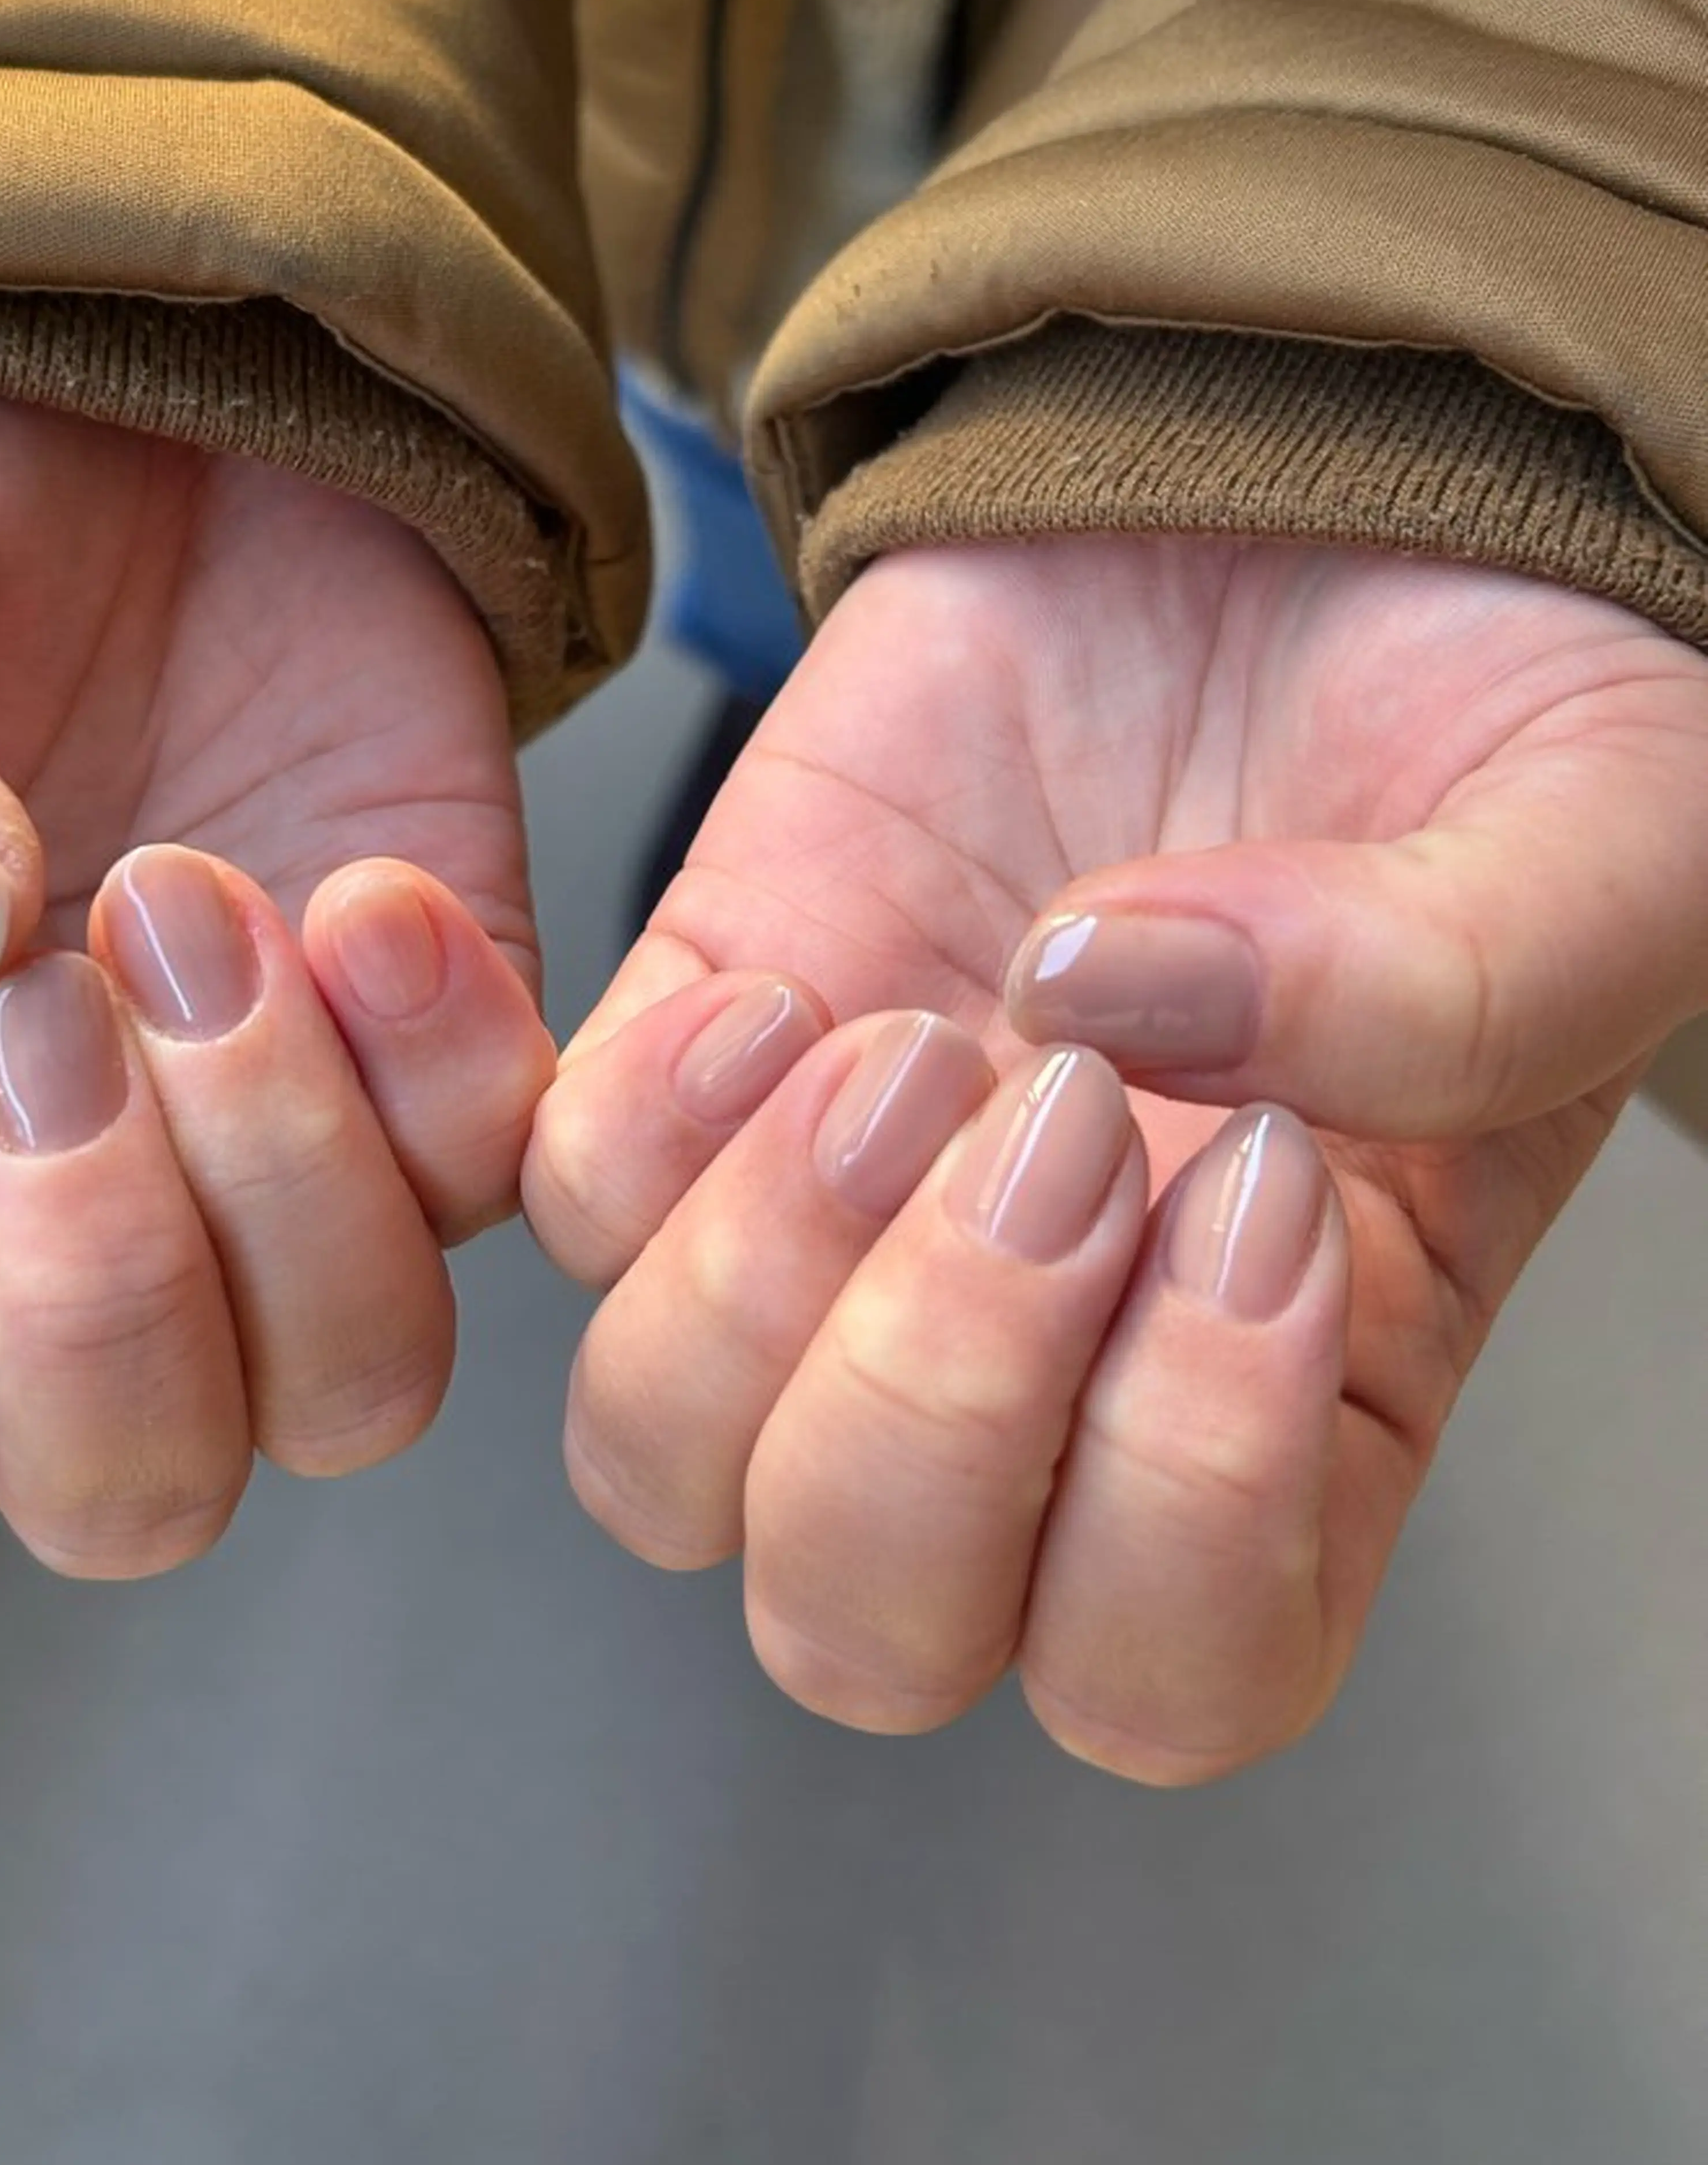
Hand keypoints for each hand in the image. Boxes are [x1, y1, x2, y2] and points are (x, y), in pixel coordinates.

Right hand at [0, 365, 550, 1574]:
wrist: (121, 358)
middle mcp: (72, 1184)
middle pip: (130, 1479)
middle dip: (99, 1281)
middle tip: (54, 1002)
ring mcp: (285, 1117)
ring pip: (352, 1383)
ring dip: (288, 1183)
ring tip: (202, 908)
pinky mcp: (451, 1014)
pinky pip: (510, 1173)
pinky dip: (453, 1063)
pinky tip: (362, 887)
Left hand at [526, 536, 1707, 1777]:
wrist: (1303, 493)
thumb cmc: (1483, 702)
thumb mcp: (1602, 838)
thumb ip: (1448, 984)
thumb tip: (1135, 1013)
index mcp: (1295, 1388)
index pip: (1167, 1670)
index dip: (1180, 1507)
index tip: (1268, 1203)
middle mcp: (1047, 1351)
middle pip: (860, 1617)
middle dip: (927, 1409)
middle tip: (1066, 1132)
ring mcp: (848, 1208)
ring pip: (663, 1451)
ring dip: (757, 1282)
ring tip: (915, 1046)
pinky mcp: (713, 1030)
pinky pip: (562, 1195)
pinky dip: (634, 1128)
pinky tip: (792, 985)